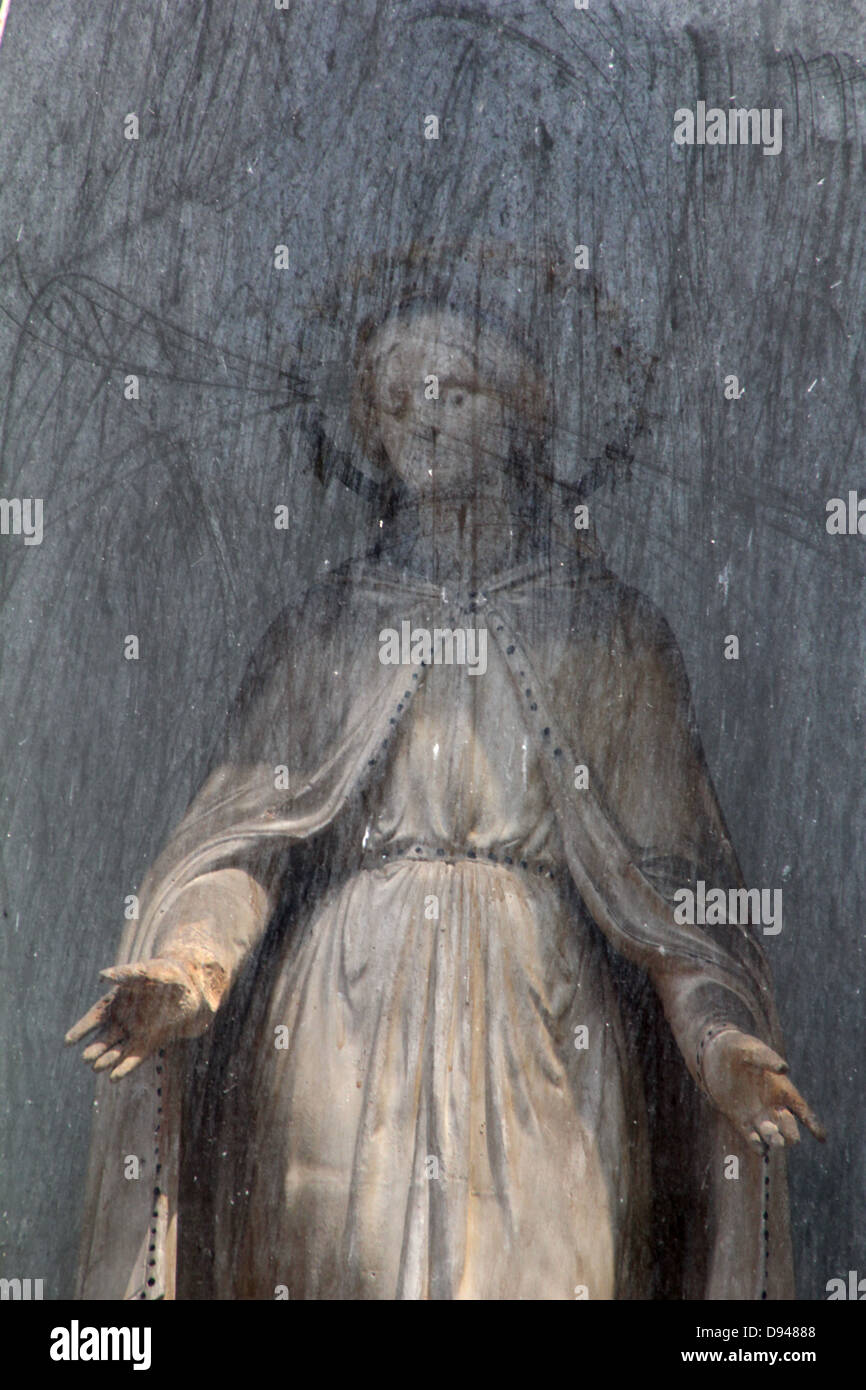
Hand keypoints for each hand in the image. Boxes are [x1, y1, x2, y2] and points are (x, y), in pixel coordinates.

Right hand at [64, 955, 226, 1080]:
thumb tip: (102, 976)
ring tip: (97, 1067)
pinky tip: (114, 1077)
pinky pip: (134, 1058)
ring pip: (116, 1050)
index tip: (68, 1041)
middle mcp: (122, 1020)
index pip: (93, 1018)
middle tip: (86, 1058)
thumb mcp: (146, 971)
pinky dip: (125, 1067)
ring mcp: (136, 1032)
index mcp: (116, 1002)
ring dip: (107, 1059)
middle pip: (103, 1039)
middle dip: (95, 1049)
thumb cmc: (167, 974)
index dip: (81, 1029)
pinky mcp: (151, 1042)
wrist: (192, 986)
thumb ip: (126, 974)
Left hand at [701, 1028, 825, 1152]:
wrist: (714, 1055)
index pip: (803, 1110)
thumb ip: (766, 1059)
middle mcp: (773, 1106)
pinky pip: (753, 1140)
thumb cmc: (738, 1048)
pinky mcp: (741, 1121)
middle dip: (790, 1134)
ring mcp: (758, 1115)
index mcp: (782, 1089)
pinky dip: (757, 1146)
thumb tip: (784, 1068)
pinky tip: (759, 1148)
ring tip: (771, 1137)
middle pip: (789, 1128)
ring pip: (773, 1137)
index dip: (813, 1123)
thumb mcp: (752, 1050)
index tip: (822, 1137)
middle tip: (784, 1135)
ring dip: (774, 1140)